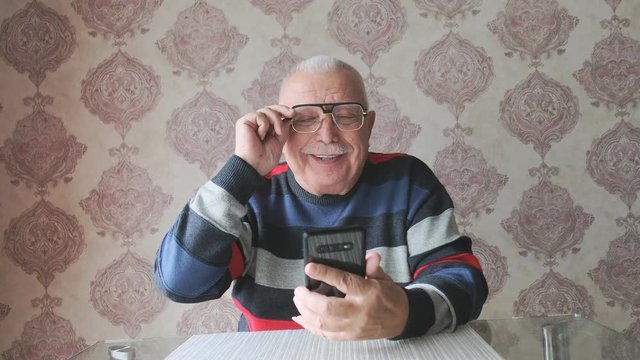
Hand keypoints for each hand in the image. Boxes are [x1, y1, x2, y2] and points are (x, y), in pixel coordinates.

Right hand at [235, 105, 293, 174]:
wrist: (255, 166)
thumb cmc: (265, 158)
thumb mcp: (279, 140)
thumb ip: (283, 128)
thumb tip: (290, 117)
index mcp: (263, 127)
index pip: (273, 113)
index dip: (283, 111)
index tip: (293, 114)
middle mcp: (255, 123)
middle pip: (270, 108)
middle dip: (282, 110)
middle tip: (292, 114)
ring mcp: (249, 122)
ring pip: (266, 111)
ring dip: (275, 121)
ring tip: (276, 133)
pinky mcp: (243, 122)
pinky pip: (260, 116)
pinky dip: (264, 126)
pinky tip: (260, 136)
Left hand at [292, 252, 408, 339]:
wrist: (401, 320)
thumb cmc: (389, 297)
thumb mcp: (383, 278)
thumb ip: (372, 267)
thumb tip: (370, 255)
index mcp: (367, 293)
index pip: (344, 282)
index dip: (325, 273)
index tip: (310, 267)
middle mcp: (359, 311)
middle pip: (328, 308)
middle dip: (308, 298)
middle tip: (299, 289)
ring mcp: (353, 326)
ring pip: (323, 323)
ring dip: (305, 312)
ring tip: (298, 300)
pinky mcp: (349, 336)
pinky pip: (325, 334)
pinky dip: (309, 326)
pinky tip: (300, 317)